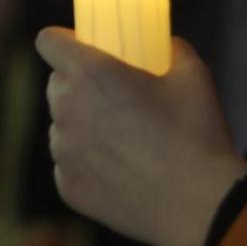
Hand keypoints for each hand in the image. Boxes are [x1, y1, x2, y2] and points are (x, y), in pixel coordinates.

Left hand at [36, 29, 246, 245]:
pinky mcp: (68, 188)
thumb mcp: (193, 75)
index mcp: (89, 74)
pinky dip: (88, 164)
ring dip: (83, 126)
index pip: (48, 41)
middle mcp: (65, 111)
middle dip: (78, 85)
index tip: (81, 48)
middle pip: (56, 85)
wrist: (198, 204)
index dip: (63, 41)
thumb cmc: (196, 134)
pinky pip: (70, 165)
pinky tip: (123, 171)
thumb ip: (173, 50)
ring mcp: (63, 153)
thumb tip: (168, 46)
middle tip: (115, 96)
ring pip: (63, 127)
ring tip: (125, 140)